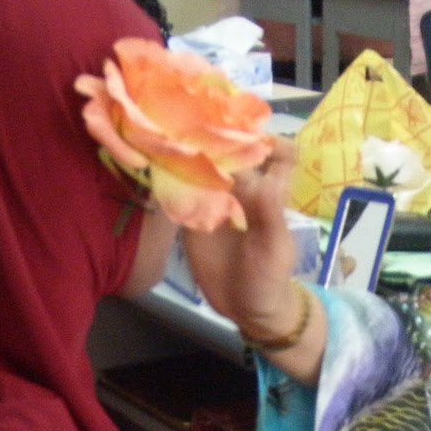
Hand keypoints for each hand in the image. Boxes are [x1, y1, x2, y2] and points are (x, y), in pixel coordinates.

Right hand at [181, 138, 299, 336]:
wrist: (247, 310)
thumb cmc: (270, 278)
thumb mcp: (274, 248)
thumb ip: (268, 214)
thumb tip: (256, 178)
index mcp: (268, 192)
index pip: (275, 152)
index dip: (265, 138)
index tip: (244, 131)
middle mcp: (242, 190)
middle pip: (231, 151)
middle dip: (216, 135)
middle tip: (191, 120)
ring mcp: (215, 201)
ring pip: (204, 166)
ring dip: (189, 150)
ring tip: (167, 132)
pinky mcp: (191, 217)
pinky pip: (180, 190)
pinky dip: (169, 176)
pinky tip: (154, 162)